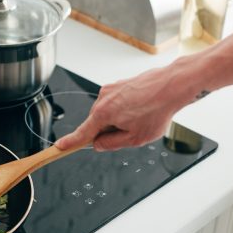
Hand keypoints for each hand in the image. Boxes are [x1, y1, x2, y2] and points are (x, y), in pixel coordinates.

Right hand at [55, 66, 190, 151]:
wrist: (172, 86)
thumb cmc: (157, 110)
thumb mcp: (134, 138)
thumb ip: (112, 144)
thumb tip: (99, 144)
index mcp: (103, 113)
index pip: (82, 133)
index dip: (70, 142)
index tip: (59, 147)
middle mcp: (103, 98)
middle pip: (97, 124)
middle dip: (110, 131)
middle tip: (132, 131)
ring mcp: (111, 89)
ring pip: (108, 113)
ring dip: (120, 120)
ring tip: (141, 117)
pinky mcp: (119, 85)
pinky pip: (116, 103)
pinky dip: (126, 110)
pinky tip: (142, 109)